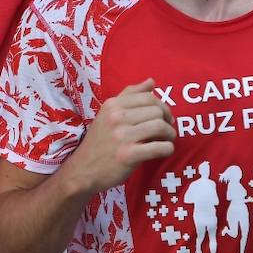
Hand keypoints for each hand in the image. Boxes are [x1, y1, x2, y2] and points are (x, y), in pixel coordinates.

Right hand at [64, 79, 175, 193]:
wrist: (83, 170)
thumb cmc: (99, 142)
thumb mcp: (107, 114)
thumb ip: (129, 96)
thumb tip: (151, 81)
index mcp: (112, 105)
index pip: (148, 97)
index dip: (162, 107)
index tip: (163, 117)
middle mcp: (116, 117)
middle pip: (157, 111)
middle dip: (167, 121)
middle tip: (166, 131)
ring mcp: (122, 136)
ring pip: (160, 127)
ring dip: (170, 135)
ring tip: (166, 140)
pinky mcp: (128, 155)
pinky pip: (160, 147)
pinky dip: (167, 149)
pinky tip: (163, 151)